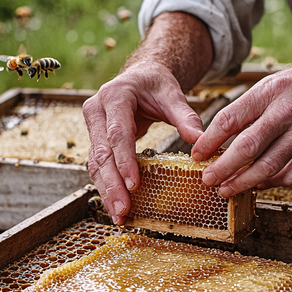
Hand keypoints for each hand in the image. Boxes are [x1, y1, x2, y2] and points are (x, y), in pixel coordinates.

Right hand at [83, 61, 204, 223]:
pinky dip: (107, 187)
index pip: (117, 133)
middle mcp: (96, 112)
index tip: (134, 185)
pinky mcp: (94, 141)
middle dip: (112, 184)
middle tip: (123, 208)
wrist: (139, 77)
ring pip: (95, 164)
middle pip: (102, 153)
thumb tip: (199, 140)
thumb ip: (185, 117)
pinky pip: (98, 167)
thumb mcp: (172, 94)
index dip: (124, 160)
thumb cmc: (155, 84)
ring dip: (106, 191)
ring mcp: (92, 127)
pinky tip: (115, 205)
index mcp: (113, 96)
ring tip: (119, 215)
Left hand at [191, 58, 291, 196]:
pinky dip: (273, 184)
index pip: (230, 118)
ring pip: (268, 167)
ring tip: (226, 189)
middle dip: (222, 168)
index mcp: (271, 91)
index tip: (196, 155)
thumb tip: (218, 134)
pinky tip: (260, 185)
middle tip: (207, 179)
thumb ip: (250, 107)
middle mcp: (288, 112)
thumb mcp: (276, 82)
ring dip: (243, 182)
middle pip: (247, 147)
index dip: (208, 141)